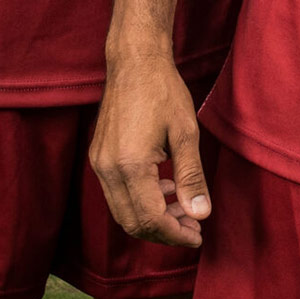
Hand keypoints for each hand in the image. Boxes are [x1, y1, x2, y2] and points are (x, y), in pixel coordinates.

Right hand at [89, 44, 211, 247]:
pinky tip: (164, 189)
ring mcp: (99, 163)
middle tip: (193, 227)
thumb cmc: (163, 91)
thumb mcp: (186, 134)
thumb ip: (191, 177)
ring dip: (152, 218)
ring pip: (122, 211)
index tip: (197, 236)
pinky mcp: (98, 157)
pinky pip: (116, 194)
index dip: (175, 234)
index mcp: (130, 165)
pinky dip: (140, 201)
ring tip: (183, 210)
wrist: (134, 61)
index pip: (150, 219)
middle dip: (164, 232)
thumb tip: (201, 214)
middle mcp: (108, 169)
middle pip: (132, 222)